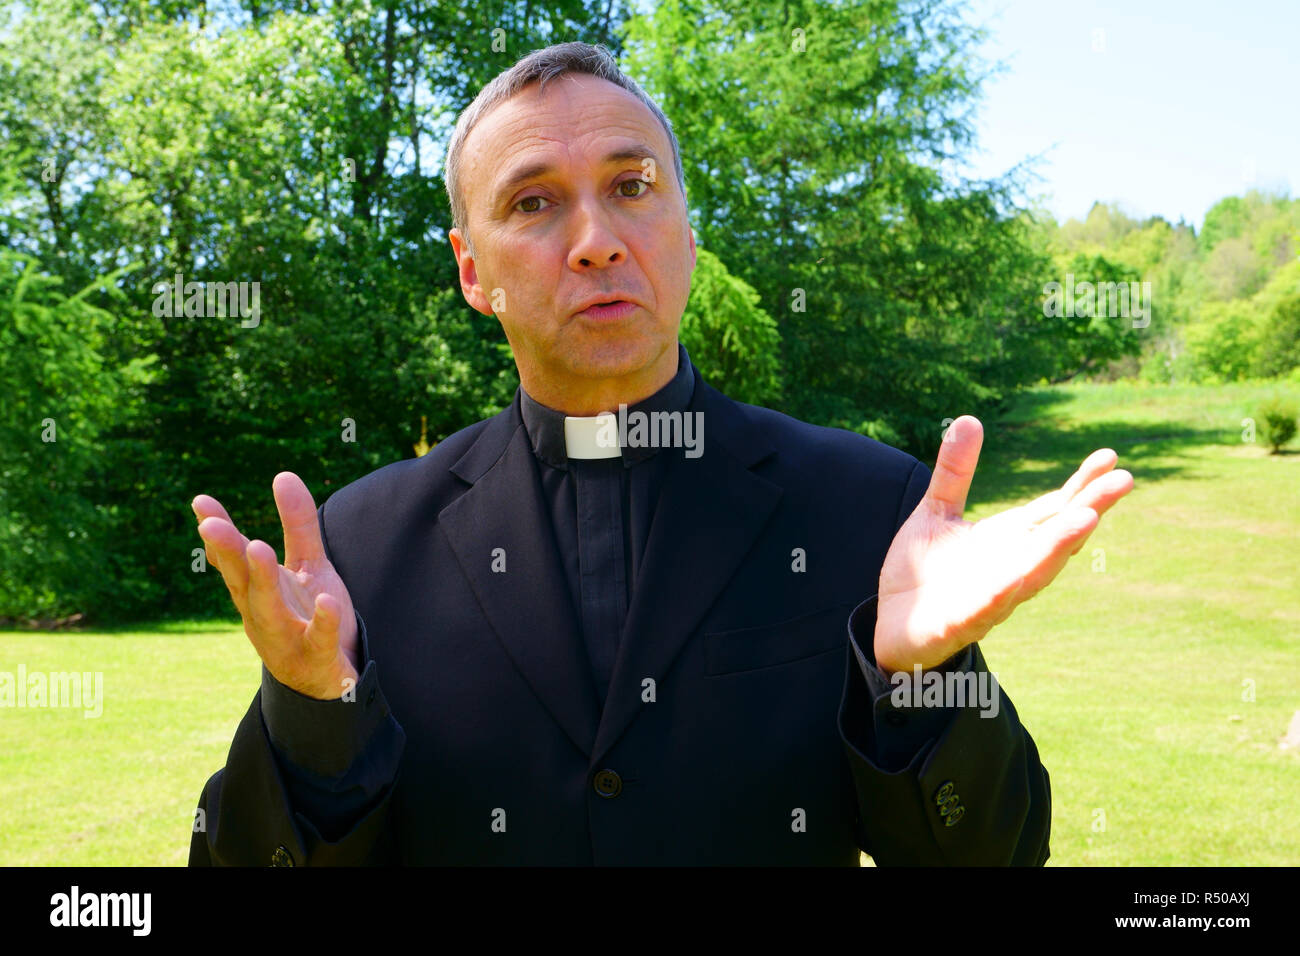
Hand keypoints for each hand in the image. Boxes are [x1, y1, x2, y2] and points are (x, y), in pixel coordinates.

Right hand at [193, 472, 358, 699]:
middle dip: (227, 554)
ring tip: (258, 547)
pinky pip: (319, 639)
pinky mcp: (316, 657)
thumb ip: (298, 525)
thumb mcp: (309, 566)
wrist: (329, 679)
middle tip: (213, 525)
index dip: (217, 532)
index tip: (200, 501)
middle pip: (242, 582)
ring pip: (270, 610)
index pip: (232, 559)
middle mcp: (263, 614)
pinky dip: (323, 622)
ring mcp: (287, 638)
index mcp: (257, 591)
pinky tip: (328, 601)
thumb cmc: (310, 617)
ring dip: (263, 581)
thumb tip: (282, 474)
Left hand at [873, 416, 1132, 674]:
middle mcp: (1011, 567)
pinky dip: (1002, 593)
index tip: (1110, 456)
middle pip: (1057, 537)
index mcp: (1008, 540)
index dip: (1082, 486)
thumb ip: (954, 471)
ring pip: (1033, 573)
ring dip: (1058, 547)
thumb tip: (970, 418)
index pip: (1054, 509)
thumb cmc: (924, 571)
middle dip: (1089, 509)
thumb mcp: (936, 511)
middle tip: (1124, 481)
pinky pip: (985, 608)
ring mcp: (991, 596)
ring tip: (1087, 518)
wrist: (894, 625)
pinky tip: (1016, 577)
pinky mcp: (961, 622)